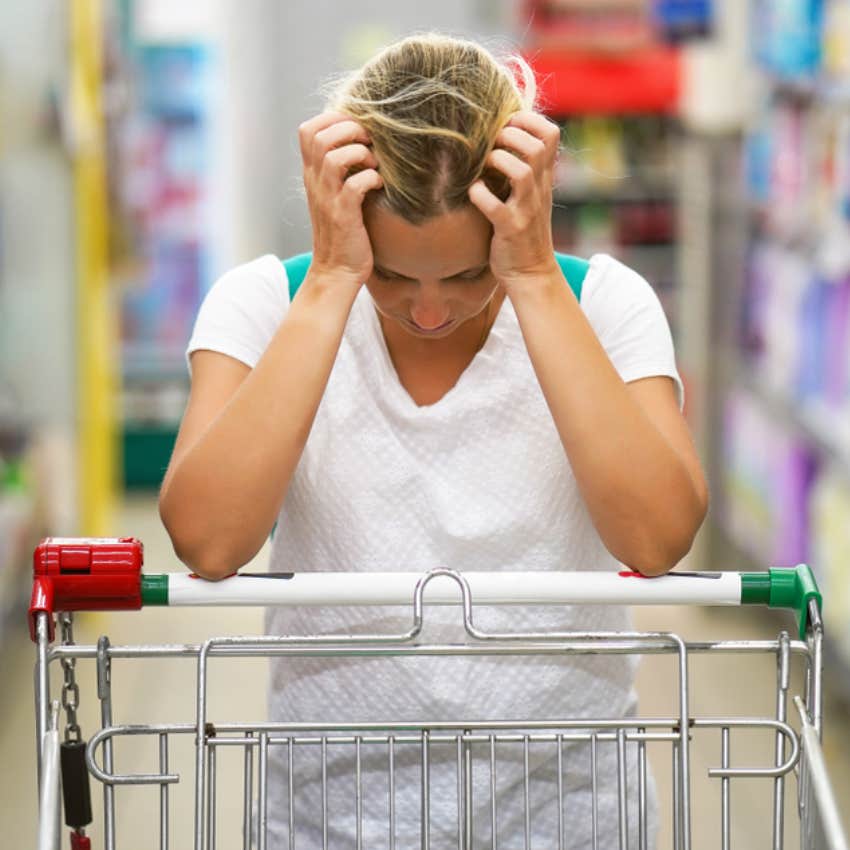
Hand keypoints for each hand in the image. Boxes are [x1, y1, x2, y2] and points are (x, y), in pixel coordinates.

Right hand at [299, 111, 383, 284]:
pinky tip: (379, 186)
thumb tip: (361, 142)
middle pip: (319, 136)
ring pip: (334, 157)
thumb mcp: (335, 195)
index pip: (307, 130)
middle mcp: (315, 183)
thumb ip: (339, 170)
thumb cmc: (344, 232)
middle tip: (369, 143)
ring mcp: (328, 199)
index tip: (356, 129)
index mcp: (312, 175)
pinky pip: (354, 185)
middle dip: (349, 130)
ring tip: (374, 165)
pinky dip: (371, 179)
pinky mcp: (343, 216)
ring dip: (360, 154)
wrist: (337, 271)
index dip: (333, 119)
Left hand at [467, 111, 560, 289]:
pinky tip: (473, 193)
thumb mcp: (529, 195)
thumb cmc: (522, 231)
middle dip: (510, 135)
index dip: (528, 120)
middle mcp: (539, 190)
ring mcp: (526, 210)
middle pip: (537, 147)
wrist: (531, 273)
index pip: (551, 134)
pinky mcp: (510, 230)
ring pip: (521, 172)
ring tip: (484, 166)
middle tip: (491, 144)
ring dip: (497, 161)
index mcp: (543, 178)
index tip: (506, 124)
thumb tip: (499, 138)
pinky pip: (495, 207)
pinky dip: (480, 195)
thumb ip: (523, 169)